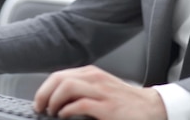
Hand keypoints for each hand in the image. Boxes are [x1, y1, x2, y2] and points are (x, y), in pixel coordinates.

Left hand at [34, 65, 166, 119]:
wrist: (150, 108)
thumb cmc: (125, 101)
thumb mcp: (101, 89)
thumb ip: (82, 89)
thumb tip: (57, 99)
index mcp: (91, 74)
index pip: (60, 75)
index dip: (45, 88)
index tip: (39, 100)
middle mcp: (95, 79)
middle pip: (60, 78)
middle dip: (44, 93)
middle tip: (40, 107)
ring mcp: (101, 92)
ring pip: (67, 87)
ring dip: (54, 101)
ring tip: (52, 112)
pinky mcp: (107, 107)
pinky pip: (80, 104)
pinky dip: (67, 110)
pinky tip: (65, 116)